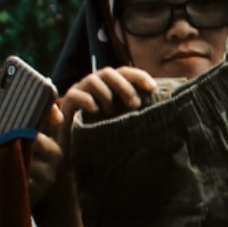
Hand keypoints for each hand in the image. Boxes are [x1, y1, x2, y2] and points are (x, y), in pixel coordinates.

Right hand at [31, 67, 157, 200]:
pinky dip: (86, 100)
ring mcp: (79, 93)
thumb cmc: (103, 136)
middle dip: (124, 86)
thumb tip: (161, 106)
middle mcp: (94, 85)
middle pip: (109, 73)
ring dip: (105, 93)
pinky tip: (95, 110)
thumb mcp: (123, 123)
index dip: (139, 76)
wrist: (76, 154)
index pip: (125, 73)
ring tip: (111, 110)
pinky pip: (75, 95)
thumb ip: (135, 112)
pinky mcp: (66, 105)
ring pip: (92, 80)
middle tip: (135, 104)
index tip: (153, 88)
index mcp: (109, 86)